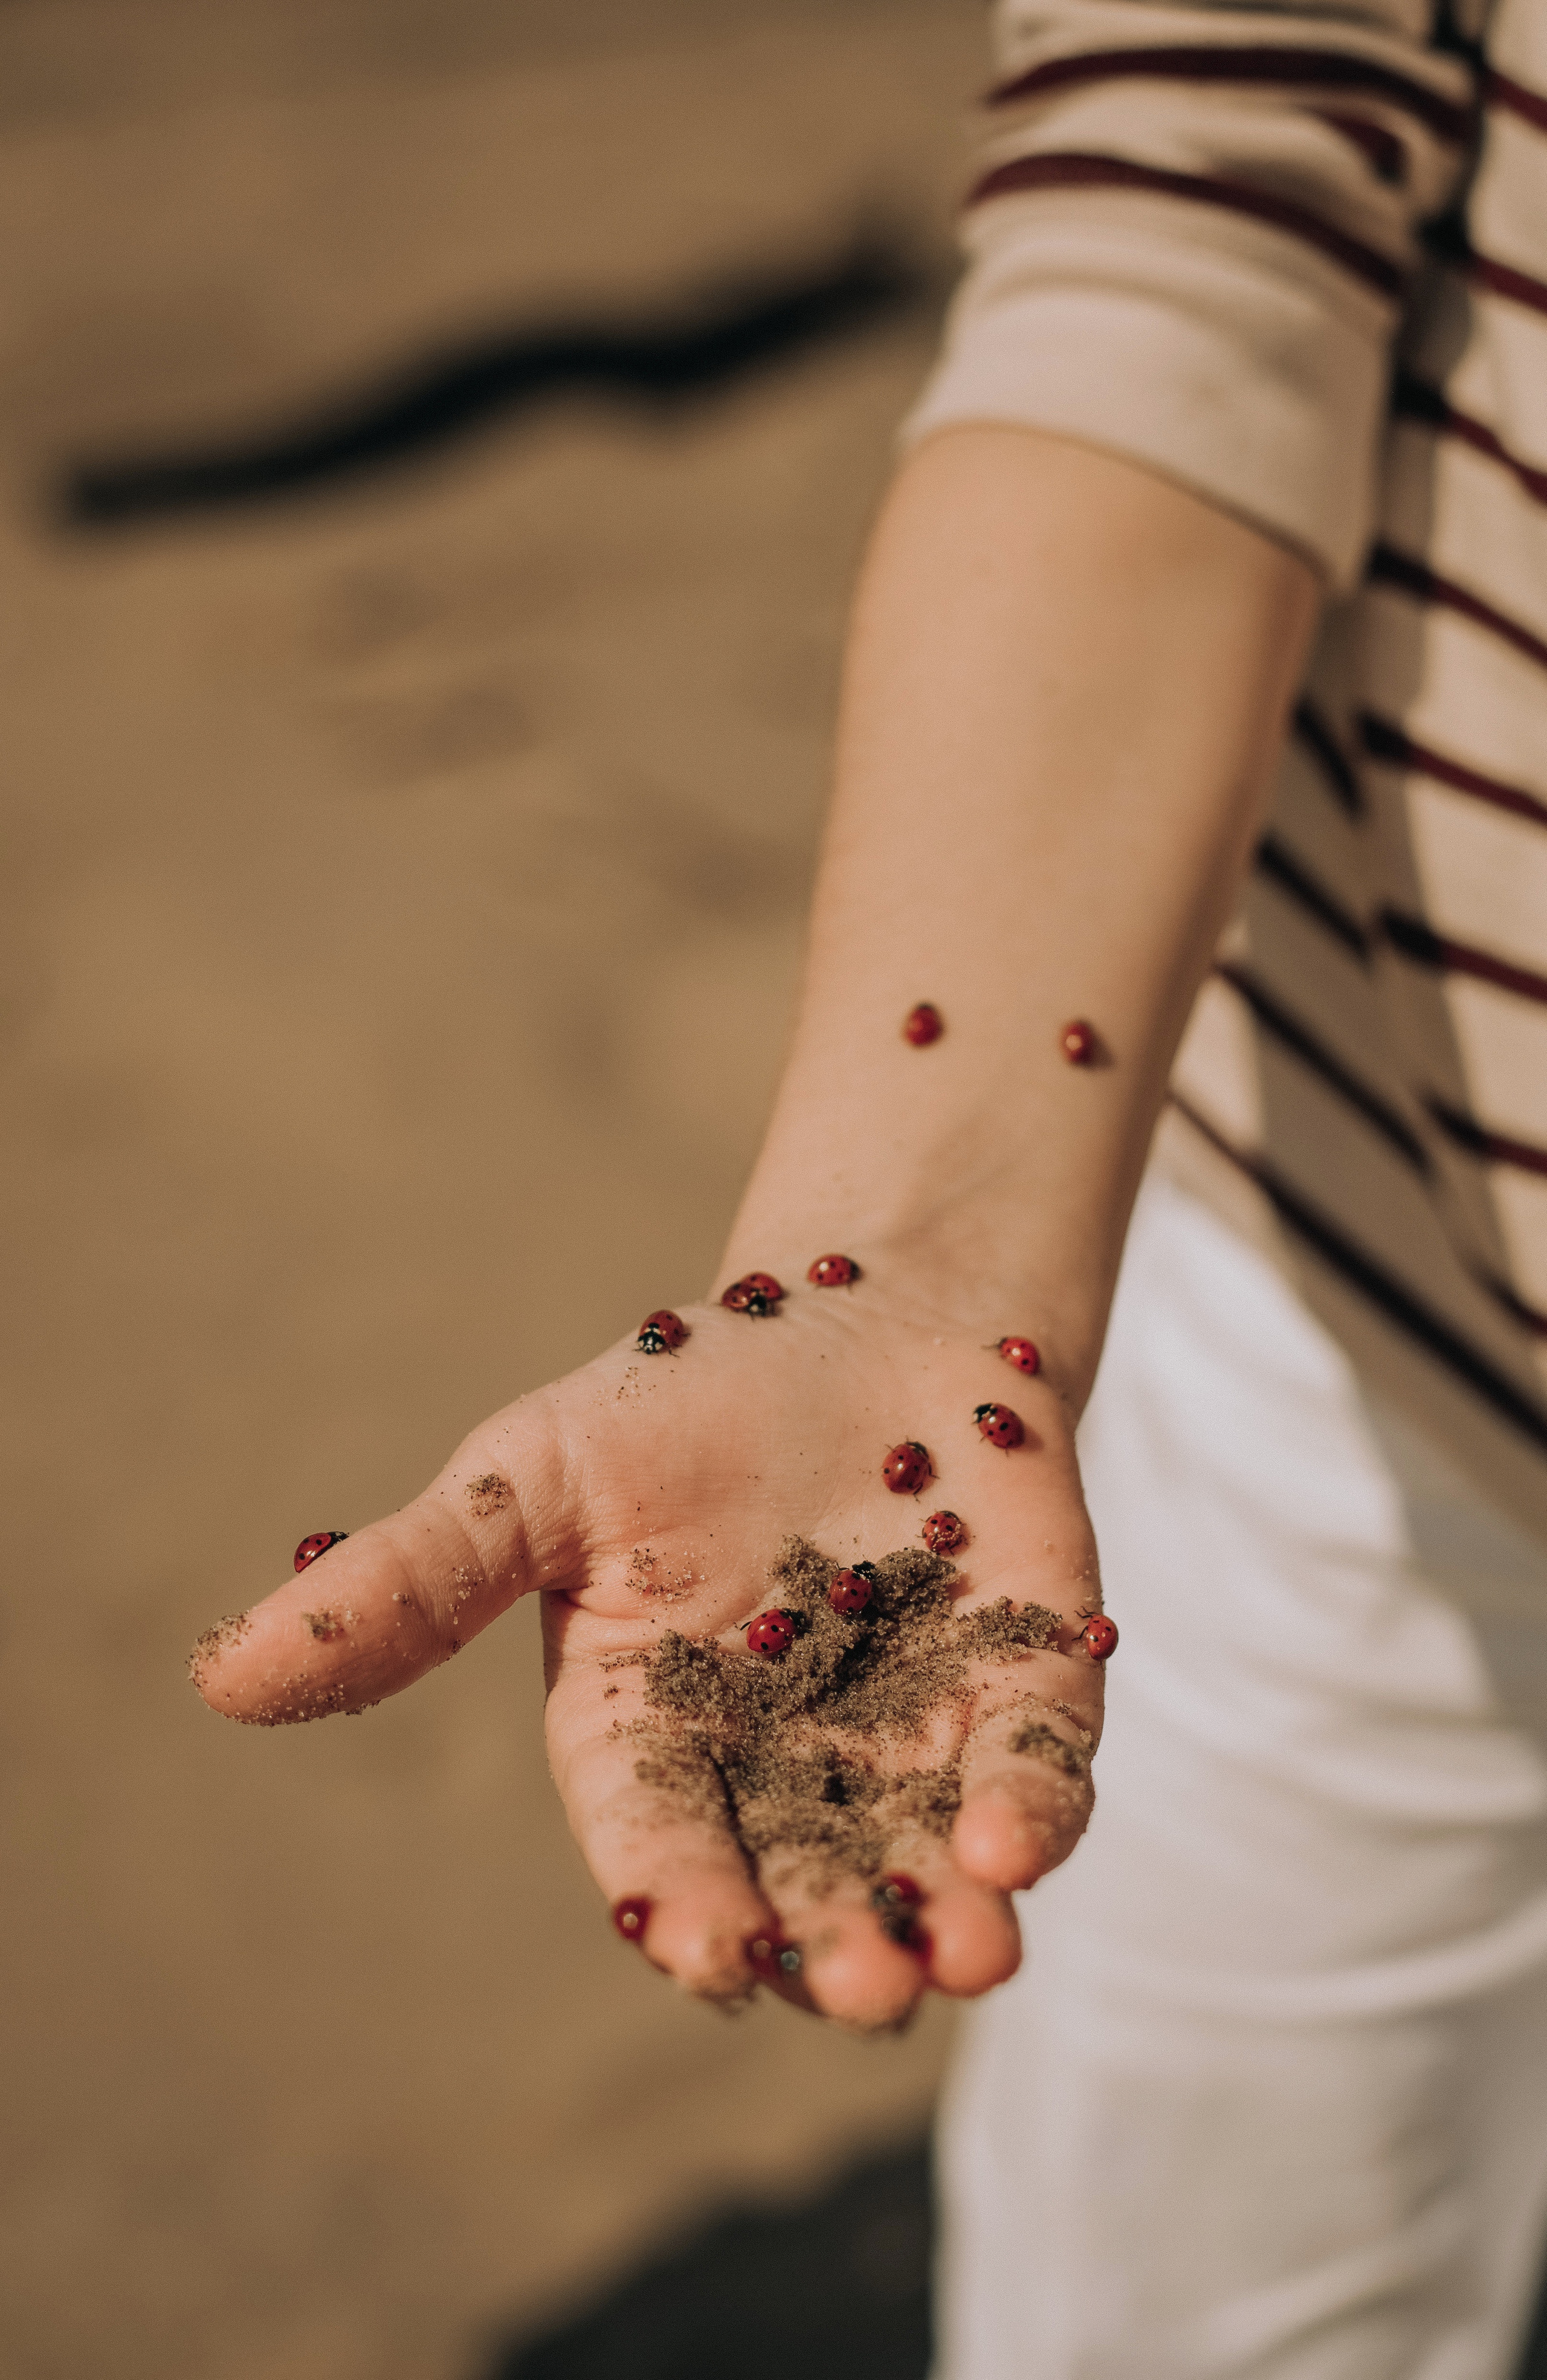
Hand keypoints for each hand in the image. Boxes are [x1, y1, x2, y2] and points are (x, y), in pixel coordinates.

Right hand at [192, 1277, 1106, 2030]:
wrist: (863, 1316)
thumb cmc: (677, 1405)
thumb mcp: (533, 1477)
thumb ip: (416, 1584)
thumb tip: (223, 1677)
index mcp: (656, 1730)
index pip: (661, 1837)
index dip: (681, 1898)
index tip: (707, 1950)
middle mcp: (788, 1764)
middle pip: (806, 1883)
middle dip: (830, 1941)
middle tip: (858, 1985)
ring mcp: (916, 1730)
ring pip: (927, 1861)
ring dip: (947, 1918)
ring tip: (965, 1950)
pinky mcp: (1025, 1679)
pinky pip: (1036, 1765)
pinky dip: (1037, 1806)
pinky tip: (1023, 1841)